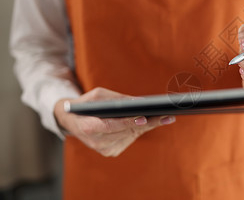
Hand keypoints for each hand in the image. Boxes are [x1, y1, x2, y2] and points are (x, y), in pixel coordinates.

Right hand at [54, 87, 175, 156]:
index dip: (127, 122)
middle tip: (167, 116)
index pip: (111, 126)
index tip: (144, 118)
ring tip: (164, 117)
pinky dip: (140, 130)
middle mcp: (96, 142)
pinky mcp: (110, 152)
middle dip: (148, 123)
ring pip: (131, 136)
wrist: (72, 121)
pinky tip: (151, 122)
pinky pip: (130, 139)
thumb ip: (117, 98)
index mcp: (88, 127)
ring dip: (148, 126)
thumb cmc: (85, 104)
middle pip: (126, 132)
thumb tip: (139, 102)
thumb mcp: (97, 96)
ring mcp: (103, 149)